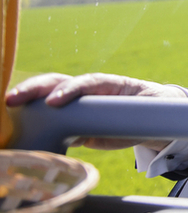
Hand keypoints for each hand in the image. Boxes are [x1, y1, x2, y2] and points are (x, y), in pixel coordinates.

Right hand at [6, 72, 186, 150]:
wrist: (150, 116)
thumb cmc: (149, 109)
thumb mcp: (145, 112)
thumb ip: (127, 118)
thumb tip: (108, 129)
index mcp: (110, 84)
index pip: (87, 83)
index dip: (70, 90)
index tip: (54, 102)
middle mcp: (89, 91)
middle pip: (59, 82)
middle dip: (36, 89)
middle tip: (14, 99)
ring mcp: (78, 103)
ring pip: (49, 94)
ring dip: (28, 99)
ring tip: (8, 106)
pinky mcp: (72, 121)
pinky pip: (51, 118)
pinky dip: (32, 118)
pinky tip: (14, 124)